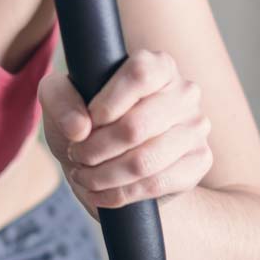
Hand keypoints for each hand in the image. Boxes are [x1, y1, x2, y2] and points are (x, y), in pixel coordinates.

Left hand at [39, 49, 212, 219]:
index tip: (88, 121)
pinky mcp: (199, 162)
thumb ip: (60, 99)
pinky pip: (155, 184)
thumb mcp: (61, 98)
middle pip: (136, 126)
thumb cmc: (87, 120)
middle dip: (94, 149)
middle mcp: (184, 92)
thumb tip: (79, 128)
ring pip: (144, 161)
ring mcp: (196, 128)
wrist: (113, 161)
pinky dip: (118, 194)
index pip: (140, 74)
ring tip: (83, 175)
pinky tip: (99, 192)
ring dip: (102, 175)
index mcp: (158, 65)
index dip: (108, 102)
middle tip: (77, 155)